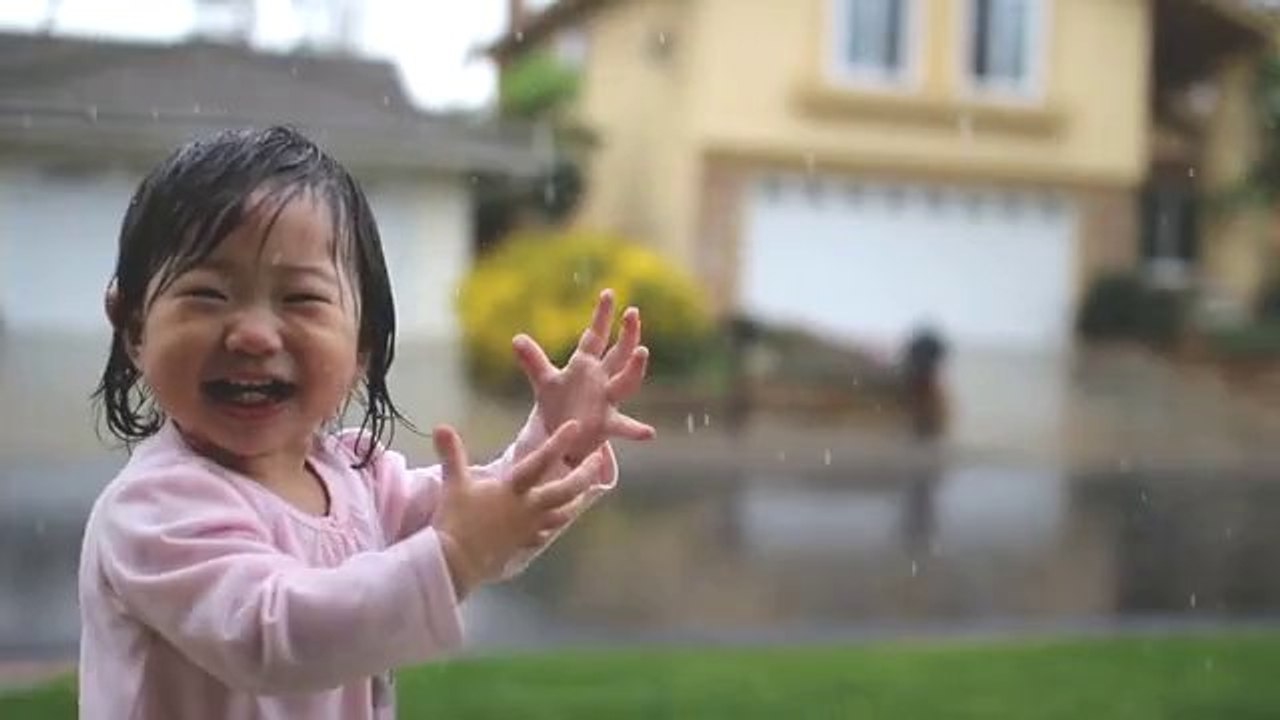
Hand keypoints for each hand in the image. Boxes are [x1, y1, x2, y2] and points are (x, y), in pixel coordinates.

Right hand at [431, 420, 600, 598]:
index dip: (558, 442)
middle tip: (599, 459)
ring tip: (587, 493)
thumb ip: (452, 454)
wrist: (456, 562)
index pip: (540, 461)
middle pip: (565, 490)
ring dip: (576, 502)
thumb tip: (440, 426)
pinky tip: (553, 526)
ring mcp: (528, 528)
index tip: (575, 426)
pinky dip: (551, 527)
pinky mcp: (522, 544)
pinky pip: (543, 535)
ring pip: (562, 514)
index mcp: (513, 490)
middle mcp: (527, 508)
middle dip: (584, 474)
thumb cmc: (457, 520)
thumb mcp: (453, 484)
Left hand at [513, 289, 655, 464]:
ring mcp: (607, 401)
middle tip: (633, 312)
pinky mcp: (606, 424)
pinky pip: (624, 426)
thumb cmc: (559, 407)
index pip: (596, 335)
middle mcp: (602, 380)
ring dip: (634, 368)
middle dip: (627, 333)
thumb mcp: (546, 381)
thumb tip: (516, 338)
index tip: (608, 292)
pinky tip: (649, 432)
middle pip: (618, 353)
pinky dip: (636, 430)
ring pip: (625, 382)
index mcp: (586, 366)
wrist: (563, 439)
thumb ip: (533, 360)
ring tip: (642, 351)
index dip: (602, 315)